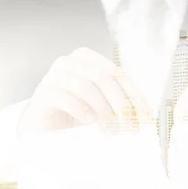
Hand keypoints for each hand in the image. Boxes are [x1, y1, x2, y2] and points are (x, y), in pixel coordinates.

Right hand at [18, 47, 150, 134]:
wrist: (42, 126)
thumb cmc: (73, 113)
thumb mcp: (101, 106)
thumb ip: (119, 103)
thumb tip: (144, 116)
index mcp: (88, 59)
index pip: (119, 74)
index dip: (135, 96)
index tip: (145, 117)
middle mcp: (70, 62)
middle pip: (104, 78)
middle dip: (121, 105)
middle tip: (129, 127)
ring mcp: (54, 76)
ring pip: (86, 86)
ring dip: (103, 110)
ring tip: (109, 129)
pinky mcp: (43, 93)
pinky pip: (65, 98)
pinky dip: (81, 111)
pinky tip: (89, 121)